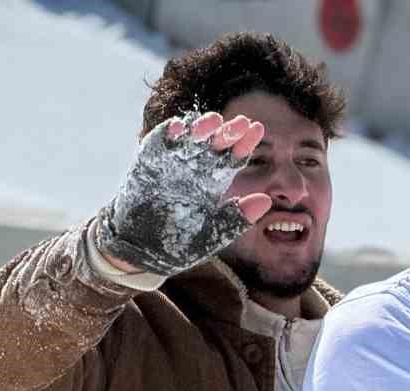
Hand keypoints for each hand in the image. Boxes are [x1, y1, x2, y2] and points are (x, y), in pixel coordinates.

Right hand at [92, 112, 273, 277]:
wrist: (142, 251)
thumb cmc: (181, 244)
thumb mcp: (213, 234)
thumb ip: (237, 219)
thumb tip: (266, 201)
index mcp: (214, 181)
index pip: (233, 157)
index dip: (245, 143)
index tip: (258, 130)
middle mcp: (195, 167)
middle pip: (215, 142)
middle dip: (228, 131)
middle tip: (242, 122)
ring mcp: (171, 162)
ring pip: (189, 137)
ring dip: (200, 127)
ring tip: (214, 121)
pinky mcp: (148, 162)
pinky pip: (158, 143)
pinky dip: (166, 134)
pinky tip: (179, 128)